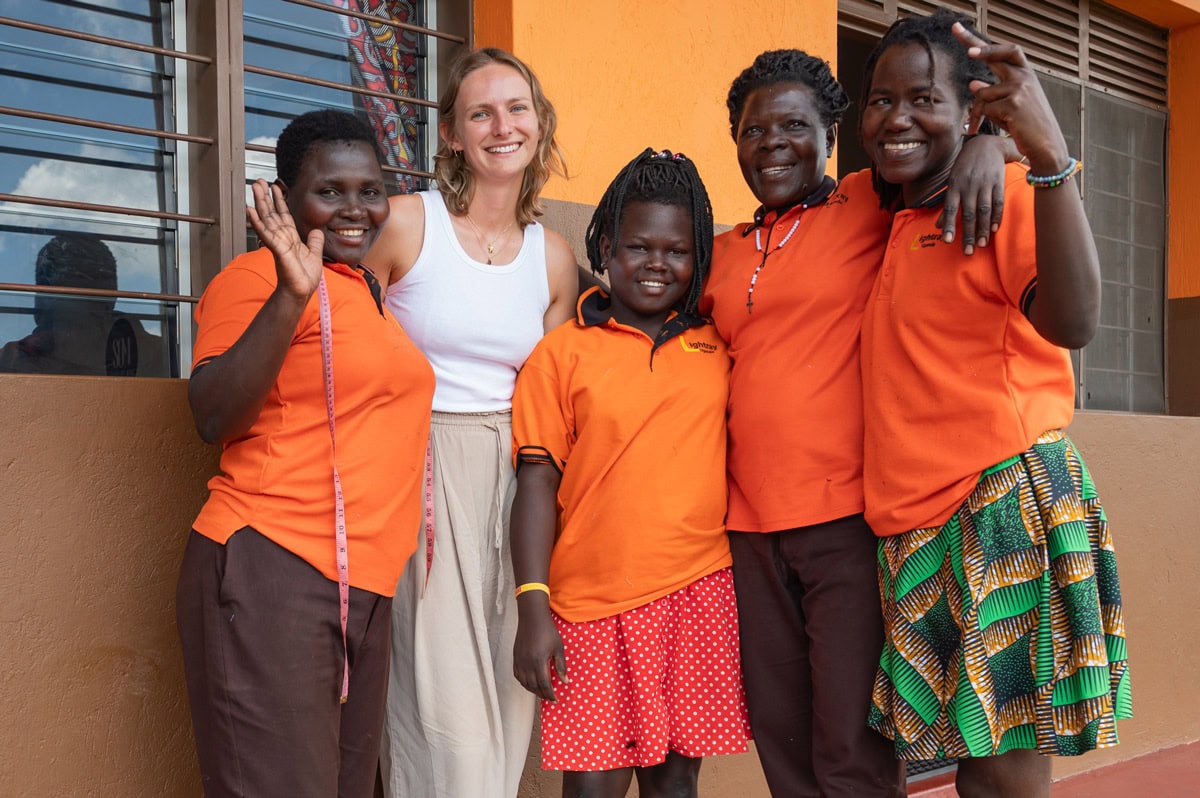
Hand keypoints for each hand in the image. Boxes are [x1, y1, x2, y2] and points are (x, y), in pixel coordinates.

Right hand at [246, 179, 323, 302]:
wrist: (302, 291)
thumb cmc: (304, 278)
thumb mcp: (314, 254)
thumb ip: (315, 242)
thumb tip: (317, 231)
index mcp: (290, 238)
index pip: (283, 215)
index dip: (279, 201)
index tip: (275, 188)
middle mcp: (281, 238)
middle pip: (271, 213)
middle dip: (265, 196)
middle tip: (258, 182)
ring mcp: (277, 242)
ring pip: (266, 218)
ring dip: (259, 202)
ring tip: (254, 188)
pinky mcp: (276, 249)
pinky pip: (265, 233)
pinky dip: (257, 221)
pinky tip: (250, 210)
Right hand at [513, 603, 567, 700]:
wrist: (532, 618)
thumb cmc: (547, 631)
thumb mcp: (558, 648)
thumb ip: (561, 666)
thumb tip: (565, 681)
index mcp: (539, 662)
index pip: (544, 685)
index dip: (550, 694)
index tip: (555, 699)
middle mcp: (527, 664)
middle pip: (534, 687)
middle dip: (542, 694)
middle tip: (550, 697)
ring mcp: (519, 661)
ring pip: (524, 683)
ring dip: (533, 690)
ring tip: (542, 692)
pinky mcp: (515, 658)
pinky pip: (518, 676)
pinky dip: (524, 683)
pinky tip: (530, 683)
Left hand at [938, 135, 1007, 254]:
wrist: (986, 144)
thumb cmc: (965, 167)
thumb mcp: (952, 181)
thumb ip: (947, 204)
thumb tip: (938, 226)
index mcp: (955, 186)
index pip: (951, 208)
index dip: (949, 225)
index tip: (948, 241)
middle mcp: (969, 185)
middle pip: (968, 213)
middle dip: (968, 234)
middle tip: (968, 252)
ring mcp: (984, 183)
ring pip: (984, 210)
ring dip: (983, 229)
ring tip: (982, 244)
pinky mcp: (998, 181)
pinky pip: (998, 201)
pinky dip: (997, 216)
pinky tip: (994, 229)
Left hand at [953, 22, 1070, 175]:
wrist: (1046, 145)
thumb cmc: (1026, 126)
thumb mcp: (1009, 107)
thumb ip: (993, 93)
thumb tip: (974, 84)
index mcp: (1025, 74)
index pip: (1005, 51)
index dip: (985, 43)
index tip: (961, 30)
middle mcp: (1024, 76)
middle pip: (995, 56)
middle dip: (975, 45)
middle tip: (957, 33)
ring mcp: (1020, 88)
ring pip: (982, 93)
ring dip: (979, 111)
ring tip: (996, 122)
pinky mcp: (1014, 103)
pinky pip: (986, 108)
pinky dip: (987, 120)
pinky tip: (1005, 125)